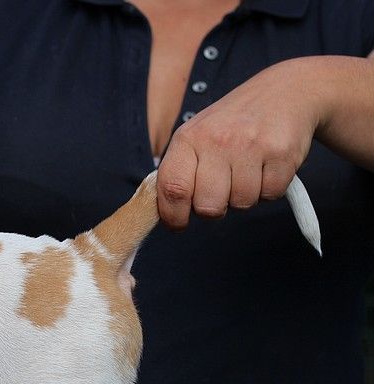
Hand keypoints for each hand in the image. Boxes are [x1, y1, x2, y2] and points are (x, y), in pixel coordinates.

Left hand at [157, 58, 322, 228]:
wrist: (286, 91)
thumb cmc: (232, 123)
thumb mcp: (196, 136)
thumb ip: (178, 171)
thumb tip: (165, 211)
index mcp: (188, 138)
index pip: (172, 189)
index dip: (173, 216)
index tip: (179, 223)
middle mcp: (217, 140)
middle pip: (207, 206)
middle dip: (214, 208)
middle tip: (220, 191)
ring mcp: (250, 145)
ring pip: (241, 204)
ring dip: (243, 197)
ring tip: (246, 172)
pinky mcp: (281, 152)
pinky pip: (270, 195)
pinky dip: (269, 189)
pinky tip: (265, 168)